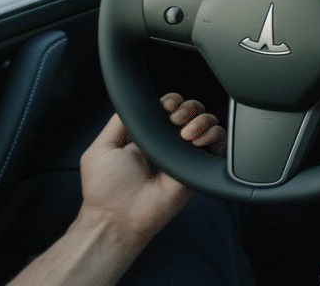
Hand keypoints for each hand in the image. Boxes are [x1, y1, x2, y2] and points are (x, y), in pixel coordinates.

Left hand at [77, 94, 223, 245]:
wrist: (119, 217)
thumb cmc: (105, 188)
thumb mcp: (102, 148)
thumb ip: (119, 122)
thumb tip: (136, 102)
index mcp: (147, 135)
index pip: (169, 108)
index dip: (172, 101)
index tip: (167, 107)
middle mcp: (168, 142)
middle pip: (192, 111)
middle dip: (189, 107)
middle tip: (176, 118)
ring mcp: (184, 154)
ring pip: (208, 123)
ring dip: (201, 120)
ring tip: (186, 133)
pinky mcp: (198, 168)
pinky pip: (218, 144)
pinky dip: (214, 135)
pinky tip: (196, 141)